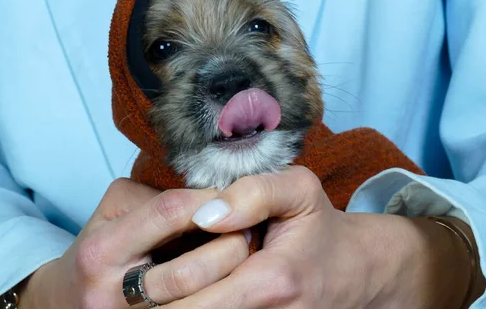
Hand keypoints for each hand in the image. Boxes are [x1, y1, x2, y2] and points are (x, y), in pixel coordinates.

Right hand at [18, 178, 249, 307]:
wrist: (64, 301)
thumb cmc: (98, 246)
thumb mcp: (115, 207)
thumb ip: (157, 197)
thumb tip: (211, 195)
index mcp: (102, 251)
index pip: (168, 213)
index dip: (208, 201)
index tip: (230, 196)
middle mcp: (111, 292)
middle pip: (189, 272)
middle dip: (230, 247)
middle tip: (252, 230)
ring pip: (198, 302)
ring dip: (232, 277)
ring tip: (248, 256)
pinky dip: (219, 296)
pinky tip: (232, 281)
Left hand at [164, 166, 484, 307]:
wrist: (354, 272)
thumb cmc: (319, 227)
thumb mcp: (299, 189)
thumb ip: (253, 193)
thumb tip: (205, 213)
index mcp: (271, 282)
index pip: (193, 300)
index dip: (158, 288)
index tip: (135, 274)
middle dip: (155, 306)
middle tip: (132, 287)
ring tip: (150, 291)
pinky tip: (180, 299)